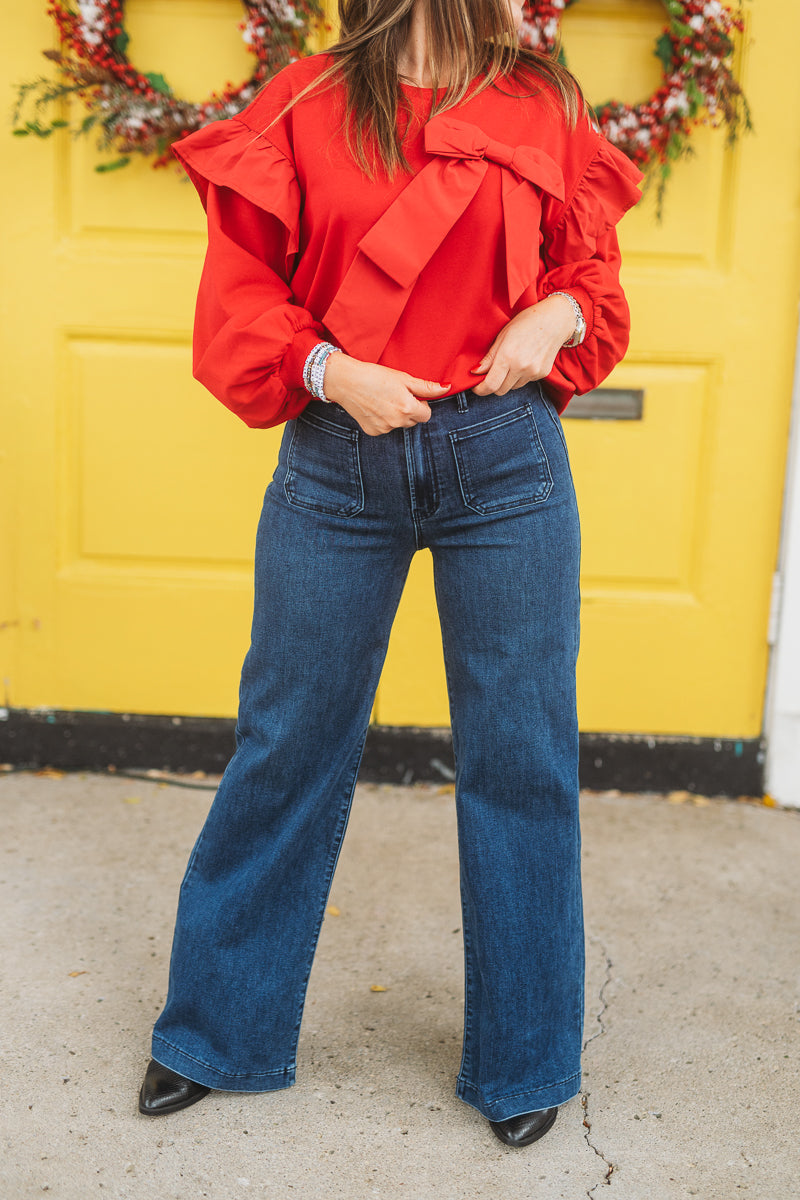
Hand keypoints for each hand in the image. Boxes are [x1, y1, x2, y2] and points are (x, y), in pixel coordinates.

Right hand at [323, 353, 449, 435]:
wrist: (345, 381)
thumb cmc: (374, 375)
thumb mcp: (403, 378)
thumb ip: (426, 387)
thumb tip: (447, 388)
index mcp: (407, 408)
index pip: (426, 415)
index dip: (421, 404)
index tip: (411, 395)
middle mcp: (397, 422)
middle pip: (413, 421)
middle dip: (410, 410)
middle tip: (396, 395)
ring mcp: (384, 429)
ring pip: (399, 425)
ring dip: (397, 416)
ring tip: (383, 399)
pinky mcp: (373, 431)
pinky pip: (386, 428)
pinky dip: (383, 420)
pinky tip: (374, 407)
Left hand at [469, 294, 576, 396]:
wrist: (556, 319)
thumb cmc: (526, 322)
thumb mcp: (503, 335)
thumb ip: (489, 357)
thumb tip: (475, 372)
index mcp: (508, 356)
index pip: (490, 385)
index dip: (480, 389)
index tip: (476, 387)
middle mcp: (521, 367)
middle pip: (500, 390)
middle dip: (492, 385)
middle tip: (490, 375)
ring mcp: (533, 372)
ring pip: (512, 387)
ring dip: (507, 381)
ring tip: (511, 363)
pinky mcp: (542, 374)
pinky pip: (525, 382)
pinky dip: (520, 376)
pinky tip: (524, 361)